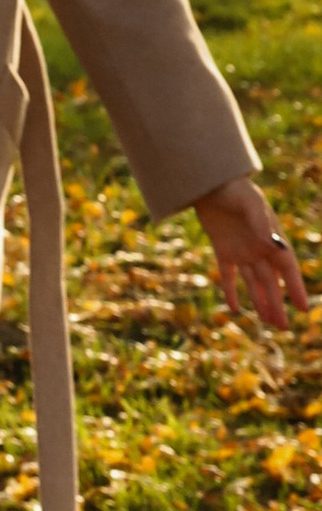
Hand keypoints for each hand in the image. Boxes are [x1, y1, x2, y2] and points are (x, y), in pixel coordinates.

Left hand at [195, 174, 308, 329]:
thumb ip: (261, 227)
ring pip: (254, 283)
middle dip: (278, 304)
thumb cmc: (234, 190)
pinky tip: (235, 309)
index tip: (302, 308)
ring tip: (268, 322)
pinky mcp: (223, 250)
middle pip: (271, 282)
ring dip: (260, 302)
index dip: (294, 289)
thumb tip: (275, 248)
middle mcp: (259, 247)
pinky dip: (231, 292)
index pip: (287, 269)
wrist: (210, 183)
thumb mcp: (250, 205)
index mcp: (272, 237)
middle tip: (283, 327)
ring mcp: (242, 250)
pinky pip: (228, 276)